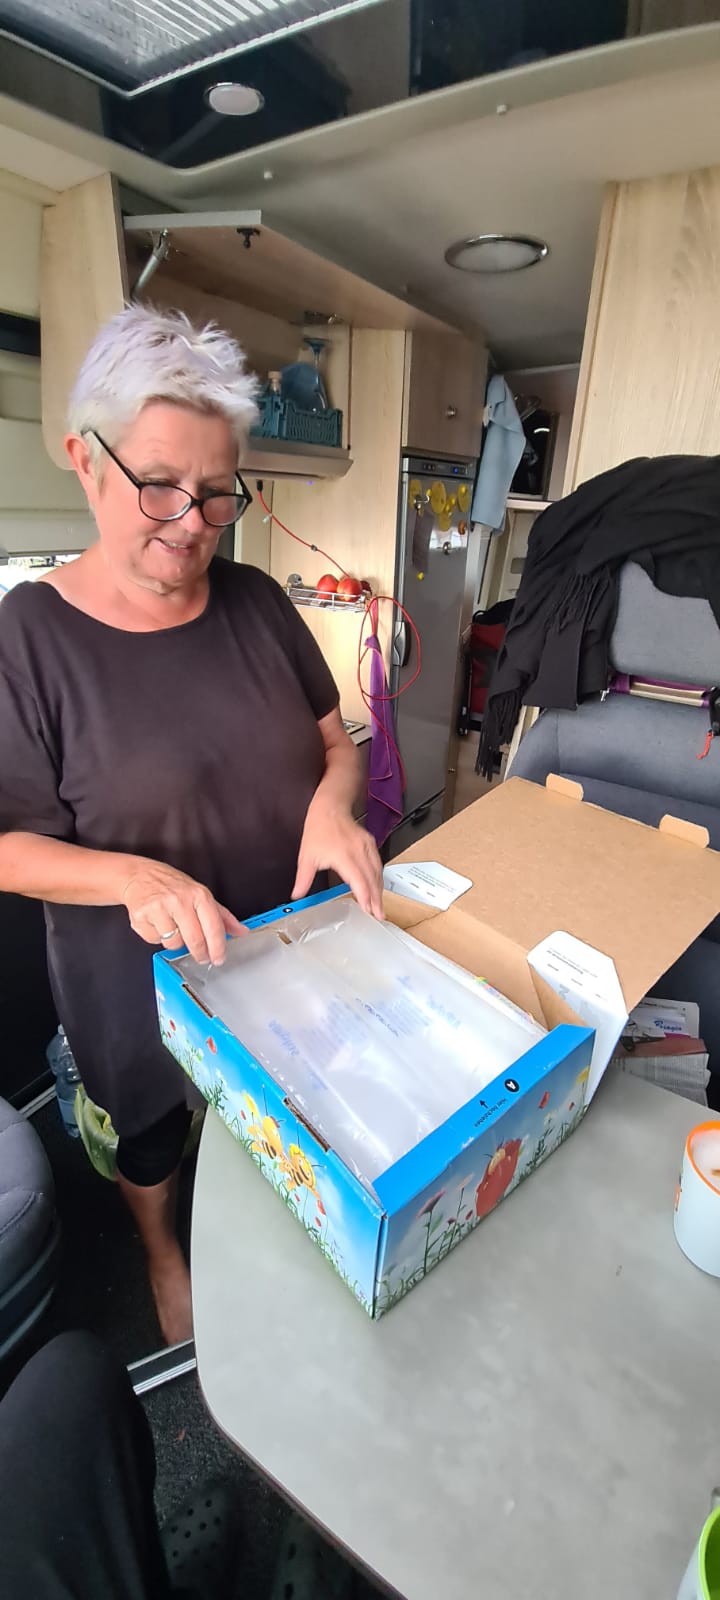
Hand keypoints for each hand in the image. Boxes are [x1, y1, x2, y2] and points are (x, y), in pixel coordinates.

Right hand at [120, 858, 245, 964]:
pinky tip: (157, 923)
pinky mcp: (141, 916)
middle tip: (202, 956)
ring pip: (174, 943)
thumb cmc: (171, 885)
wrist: (138, 875)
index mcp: (198, 894)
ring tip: (172, 927)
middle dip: (200, 953)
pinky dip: (157, 936)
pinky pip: (155, 940)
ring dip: (175, 941)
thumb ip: (221, 915)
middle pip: (195, 940)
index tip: (219, 958)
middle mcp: (179, 900)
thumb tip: (241, 930)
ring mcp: (159, 908)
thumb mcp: (200, 894)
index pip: (213, 927)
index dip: (218, 947)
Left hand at [293, 807, 383, 919]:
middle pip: (372, 879)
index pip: (359, 880)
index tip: (368, 909)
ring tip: (379, 905)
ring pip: (377, 872)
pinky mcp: (370, 843)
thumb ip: (303, 878)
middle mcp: (358, 851)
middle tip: (379, 914)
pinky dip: (378, 877)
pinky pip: (378, 863)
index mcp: (344, 856)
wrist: (329, 807)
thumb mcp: (306, 856)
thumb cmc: (318, 828)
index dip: (365, 896)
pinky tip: (377, 886)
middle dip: (376, 899)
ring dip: (379, 889)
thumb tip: (297, 894)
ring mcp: (366, 846)